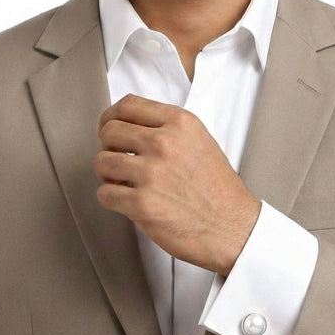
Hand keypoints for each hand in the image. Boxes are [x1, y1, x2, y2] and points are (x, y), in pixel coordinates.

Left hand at [94, 94, 260, 275]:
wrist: (232, 229)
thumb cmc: (218, 192)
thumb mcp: (200, 143)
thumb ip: (169, 130)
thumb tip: (132, 128)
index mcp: (179, 124)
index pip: (128, 106)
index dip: (111, 118)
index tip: (110, 130)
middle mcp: (164, 143)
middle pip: (109, 131)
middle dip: (108, 147)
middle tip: (117, 161)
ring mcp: (151, 174)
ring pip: (102, 162)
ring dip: (107, 175)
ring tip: (122, 184)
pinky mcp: (142, 204)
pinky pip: (105, 194)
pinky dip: (111, 199)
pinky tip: (127, 203)